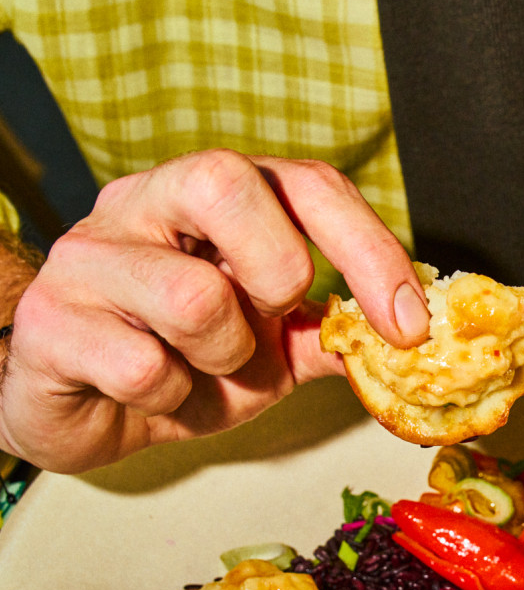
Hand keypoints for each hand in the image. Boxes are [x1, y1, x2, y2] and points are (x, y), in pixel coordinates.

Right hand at [0, 150, 429, 472]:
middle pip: (228, 182)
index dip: (368, 248)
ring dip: (222, 359)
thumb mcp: (273, 349)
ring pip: (193, 295)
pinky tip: (151, 391)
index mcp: (214, 198)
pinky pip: (140, 367)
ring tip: (199, 368)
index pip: (306, 183)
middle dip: (275, 276)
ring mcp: (90, 256)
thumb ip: (330, 335)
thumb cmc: (183, 362)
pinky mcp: (48, 323)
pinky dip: (168, 399)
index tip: (409, 324)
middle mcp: (146, 203)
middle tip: (264, 324)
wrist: (86, 407)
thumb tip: (409, 339)